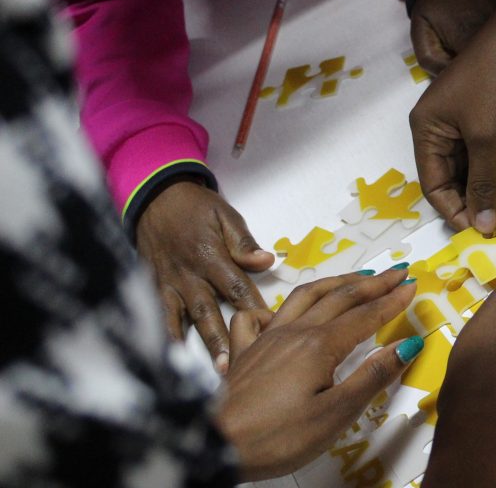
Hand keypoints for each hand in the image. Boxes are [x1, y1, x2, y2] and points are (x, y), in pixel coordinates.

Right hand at [136, 178, 273, 373]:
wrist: (154, 199)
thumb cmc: (195, 208)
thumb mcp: (224, 214)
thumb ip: (243, 241)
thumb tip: (266, 261)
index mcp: (210, 257)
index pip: (236, 288)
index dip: (253, 309)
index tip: (269, 329)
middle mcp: (188, 276)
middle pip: (209, 312)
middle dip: (223, 340)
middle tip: (238, 365)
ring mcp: (167, 285)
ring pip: (184, 321)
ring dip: (198, 346)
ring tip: (214, 370)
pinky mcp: (152, 289)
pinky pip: (159, 318)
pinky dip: (165, 339)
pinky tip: (171, 362)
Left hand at [216, 268, 420, 480]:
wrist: (215, 447)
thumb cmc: (279, 436)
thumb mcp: (337, 413)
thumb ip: (373, 375)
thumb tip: (407, 344)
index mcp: (320, 346)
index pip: (366, 315)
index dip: (392, 300)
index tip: (413, 285)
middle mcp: (294, 333)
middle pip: (339, 298)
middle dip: (372, 284)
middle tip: (396, 273)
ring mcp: (266, 339)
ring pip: (304, 297)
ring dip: (334, 283)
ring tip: (353, 278)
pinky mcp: (244, 353)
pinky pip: (255, 318)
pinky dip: (271, 308)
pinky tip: (279, 314)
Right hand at [409, 0, 495, 234]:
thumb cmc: (494, 82)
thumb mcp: (486, 137)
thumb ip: (483, 183)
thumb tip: (480, 225)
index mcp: (426, 129)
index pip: (432, 184)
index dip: (453, 209)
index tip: (478, 229)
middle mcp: (439, 127)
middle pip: (454, 177)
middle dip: (479, 188)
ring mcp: (464, 121)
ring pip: (476, 165)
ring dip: (495, 168)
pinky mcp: (488, 116)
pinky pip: (491, 149)